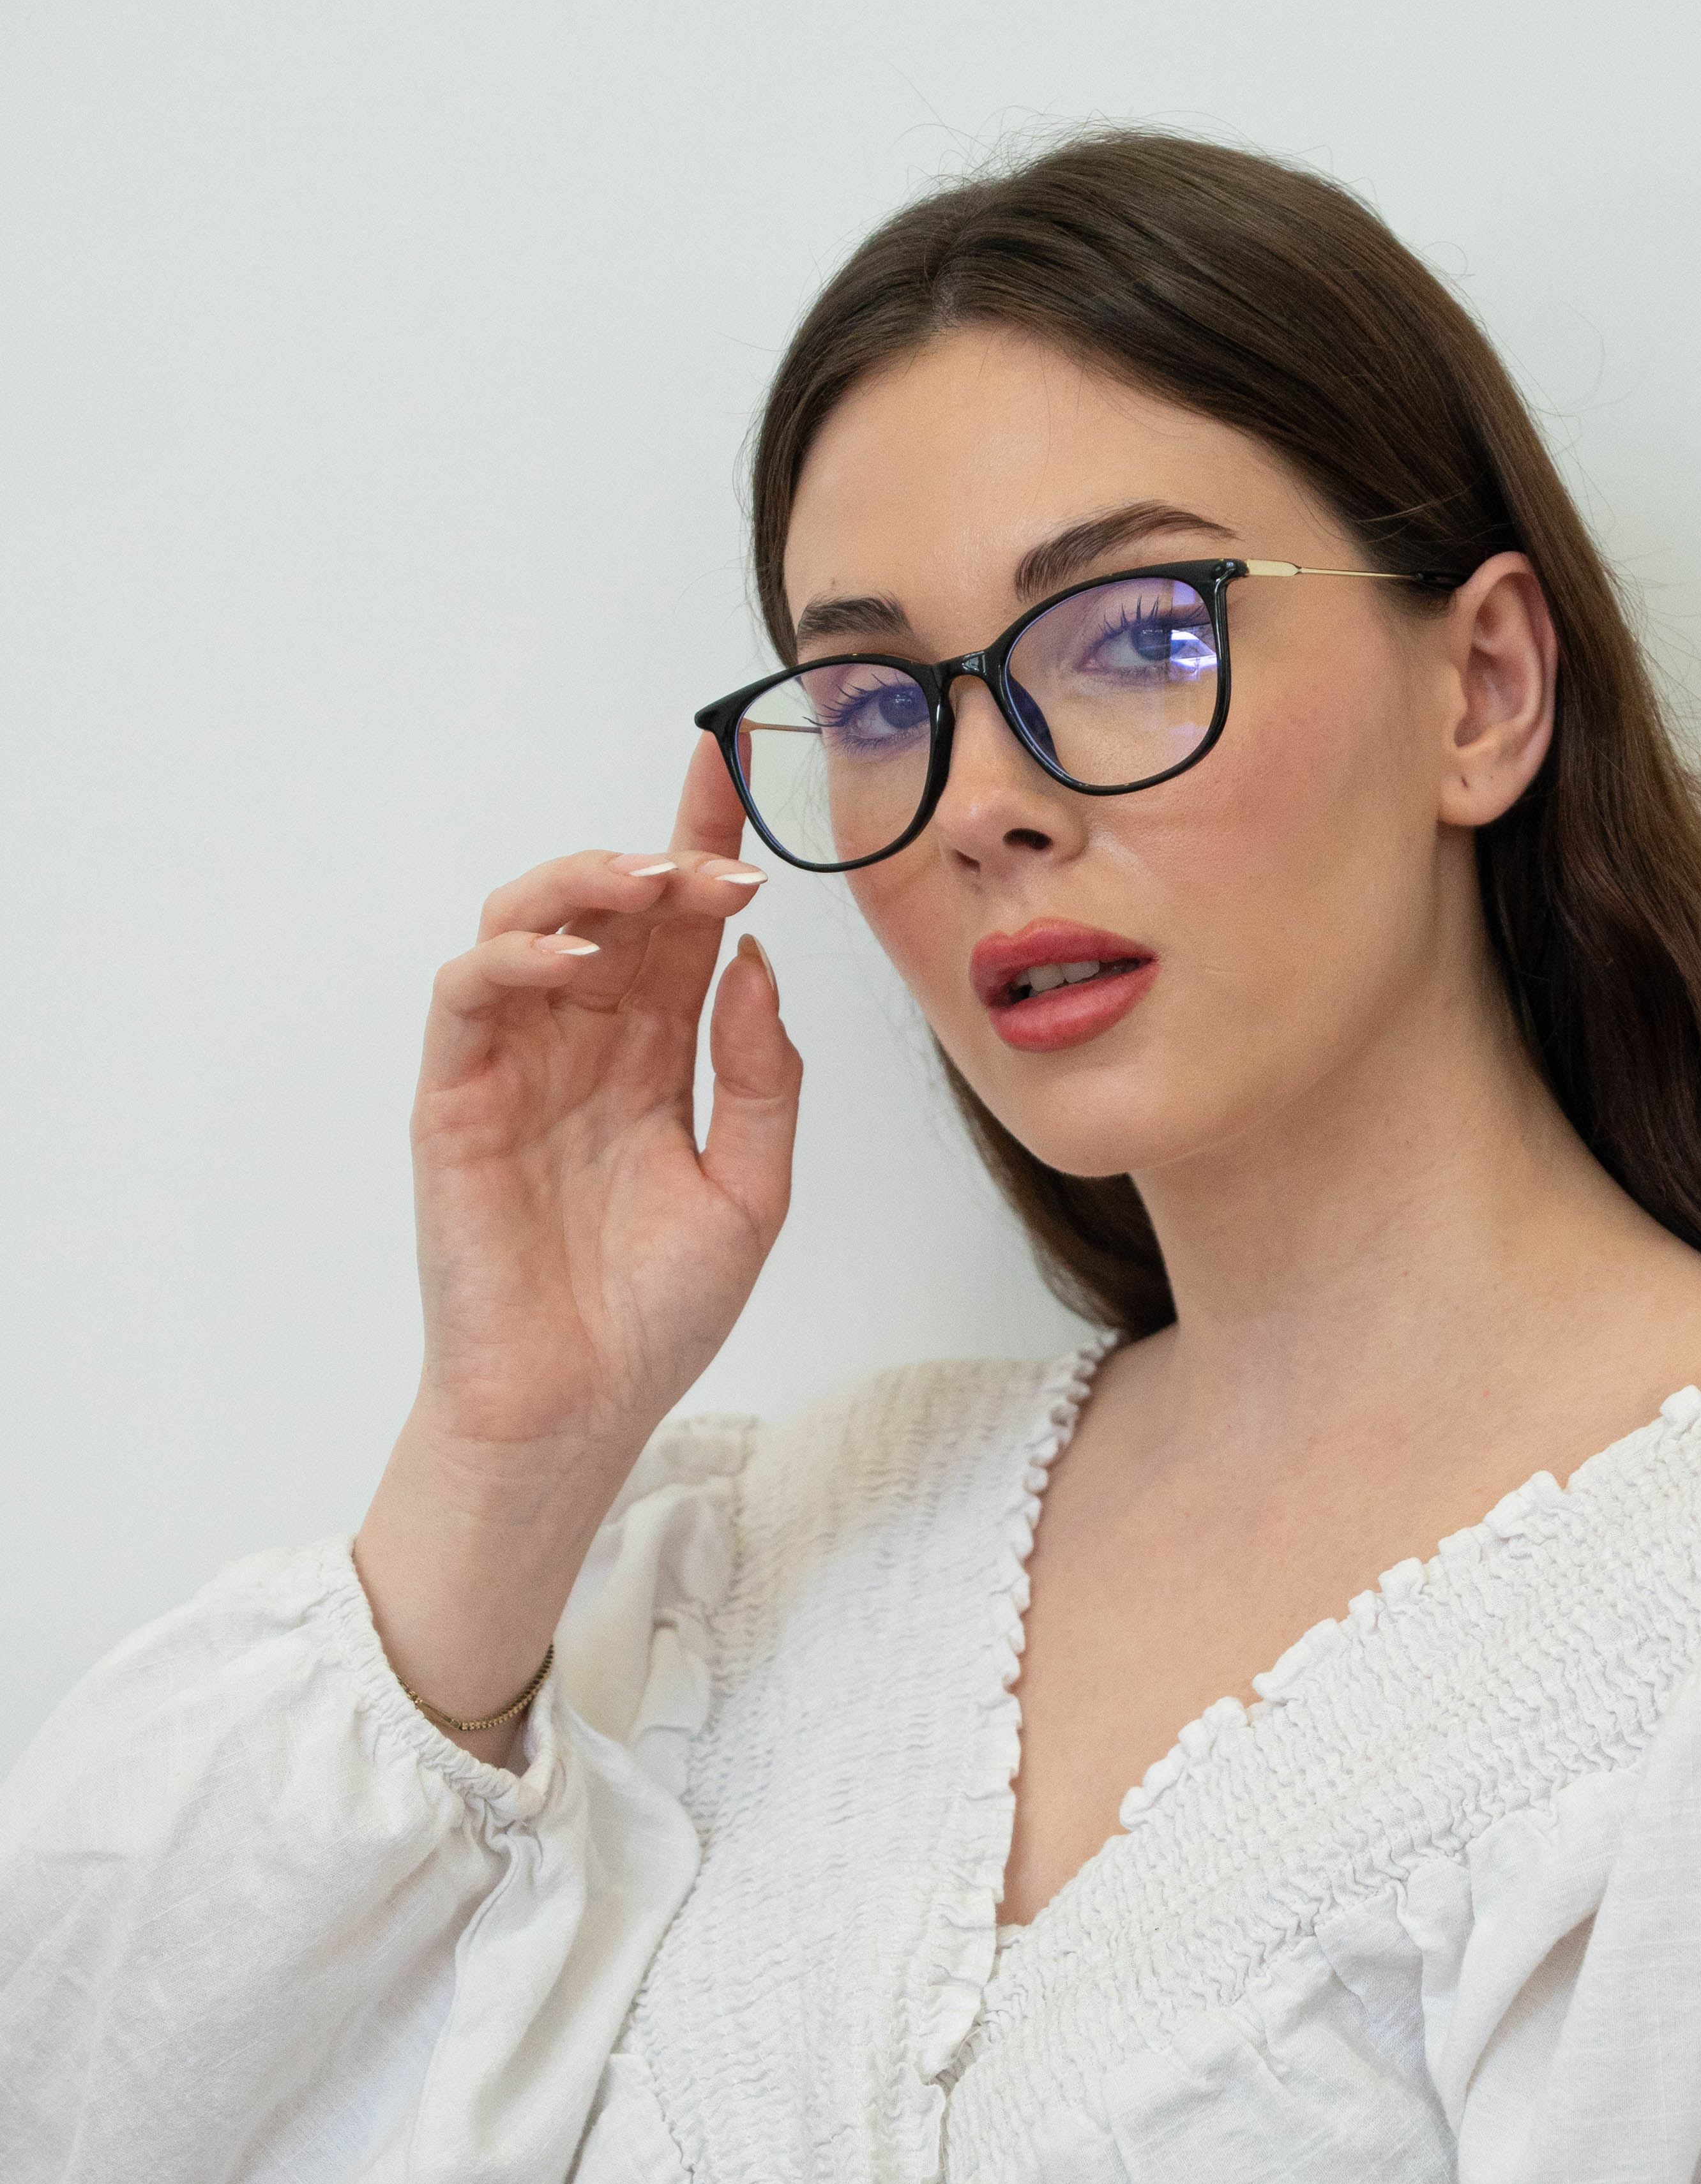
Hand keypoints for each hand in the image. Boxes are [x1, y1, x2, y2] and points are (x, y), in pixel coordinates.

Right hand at [402, 733, 796, 1460]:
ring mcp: (514, 1065)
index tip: (734, 776)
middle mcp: (580, 1046)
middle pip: (608, 912)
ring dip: (585, 885)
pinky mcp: (455, 1097)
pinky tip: (572, 956)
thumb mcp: (751, 1189)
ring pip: (527, 924)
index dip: (698, 848)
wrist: (579, 1407)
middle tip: (719, 856)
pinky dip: (513, 953)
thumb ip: (762, 1076)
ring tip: (650, 883)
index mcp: (650, 1060)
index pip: (676, 932)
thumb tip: (757, 962)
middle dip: (660, 860)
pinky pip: (467, 993)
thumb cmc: (657, 1314)